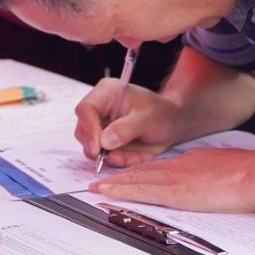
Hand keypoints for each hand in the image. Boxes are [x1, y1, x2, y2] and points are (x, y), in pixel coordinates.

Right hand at [73, 79, 190, 168]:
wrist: (171, 124)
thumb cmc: (162, 113)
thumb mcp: (148, 119)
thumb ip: (126, 129)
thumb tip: (104, 141)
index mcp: (106, 93)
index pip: (86, 109)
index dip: (89, 129)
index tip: (99, 148)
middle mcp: (99, 109)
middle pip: (83, 131)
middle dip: (102, 149)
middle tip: (122, 157)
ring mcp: (100, 126)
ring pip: (92, 148)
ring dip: (114, 157)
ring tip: (137, 156)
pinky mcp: (105, 141)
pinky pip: (104, 157)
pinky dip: (120, 161)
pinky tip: (138, 156)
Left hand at [91, 148, 254, 213]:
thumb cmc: (250, 173)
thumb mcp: (227, 167)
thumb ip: (214, 172)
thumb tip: (211, 180)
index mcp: (193, 161)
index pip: (161, 166)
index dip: (141, 170)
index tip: (128, 173)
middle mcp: (180, 165)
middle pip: (144, 169)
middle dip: (121, 174)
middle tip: (100, 177)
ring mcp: (176, 178)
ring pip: (137, 178)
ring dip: (115, 182)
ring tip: (96, 185)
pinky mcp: (176, 192)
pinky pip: (142, 190)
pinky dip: (122, 190)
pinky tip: (108, 191)